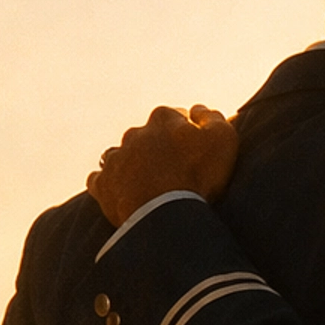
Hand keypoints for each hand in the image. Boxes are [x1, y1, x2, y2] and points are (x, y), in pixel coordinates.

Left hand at [86, 104, 237, 225]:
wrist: (164, 214)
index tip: (197, 152)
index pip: (176, 118)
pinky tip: (123, 194)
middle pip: (148, 136)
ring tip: (148, 184)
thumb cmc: (198, 176)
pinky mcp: (102, 184)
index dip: (188, 134)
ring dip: (133, 164)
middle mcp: (135, 133)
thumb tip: (197, 110)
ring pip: (123, 155)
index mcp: (163, 118)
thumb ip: (213, 118)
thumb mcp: (223, 139)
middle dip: (159, 148)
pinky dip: (111, 184)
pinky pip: (101, 179)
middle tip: (175, 172)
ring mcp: (116, 158)